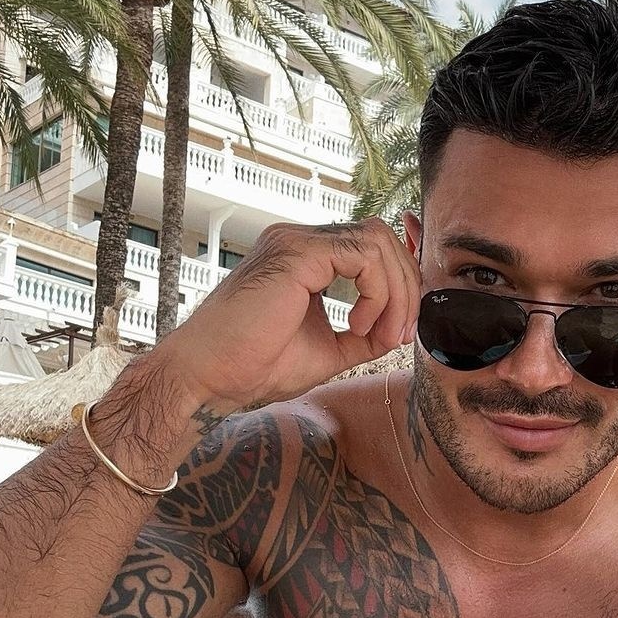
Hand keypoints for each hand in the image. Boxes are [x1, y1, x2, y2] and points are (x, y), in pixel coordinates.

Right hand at [152, 218, 420, 409]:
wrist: (211, 378)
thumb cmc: (254, 367)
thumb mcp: (329, 351)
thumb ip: (364, 335)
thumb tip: (399, 330)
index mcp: (305, 259)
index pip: (371, 249)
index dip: (400, 284)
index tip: (400, 332)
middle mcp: (300, 242)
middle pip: (381, 239)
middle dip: (406, 288)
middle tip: (400, 335)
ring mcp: (296, 242)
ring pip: (378, 242)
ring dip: (396, 292)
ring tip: (380, 334)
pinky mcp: (297, 253)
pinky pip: (364, 256)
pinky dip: (378, 292)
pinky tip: (360, 325)